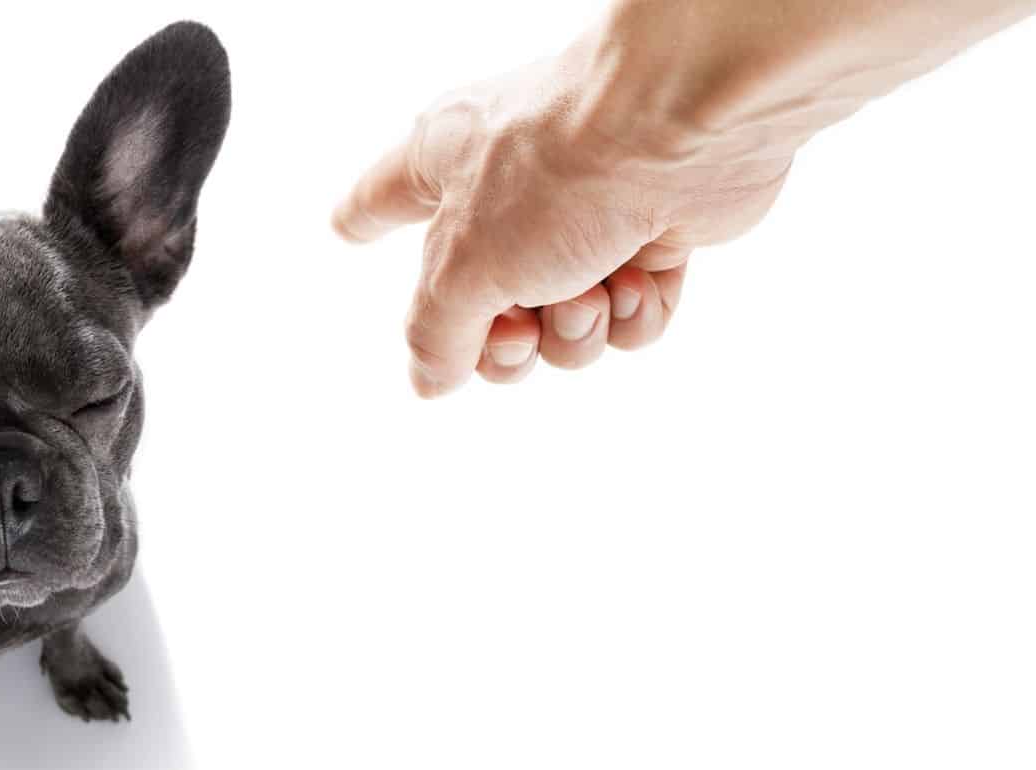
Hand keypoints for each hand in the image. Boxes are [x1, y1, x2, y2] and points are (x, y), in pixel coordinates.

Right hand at [333, 32, 794, 396]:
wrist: (684, 124)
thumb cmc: (558, 172)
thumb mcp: (465, 271)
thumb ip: (437, 333)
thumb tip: (427, 380)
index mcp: (442, 169)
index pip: (384, 199)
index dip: (364, 218)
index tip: (350, 229)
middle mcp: (510, 191)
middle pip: (483, 306)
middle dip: (505, 342)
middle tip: (518, 329)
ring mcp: (584, 214)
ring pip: (564, 323)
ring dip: (576, 329)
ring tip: (591, 292)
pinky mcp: (652, 232)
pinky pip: (629, 312)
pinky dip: (634, 312)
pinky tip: (638, 280)